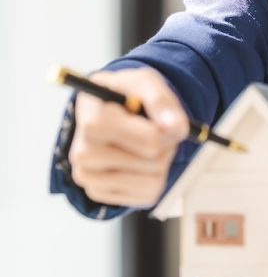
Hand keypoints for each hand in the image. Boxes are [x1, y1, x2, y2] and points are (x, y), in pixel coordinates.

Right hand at [70, 67, 187, 207]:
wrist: (103, 108)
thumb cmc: (125, 93)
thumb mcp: (145, 82)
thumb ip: (161, 101)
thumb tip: (176, 127)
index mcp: (92, 123)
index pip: (151, 141)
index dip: (167, 128)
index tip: (160, 117)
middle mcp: (83, 154)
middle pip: (154, 162)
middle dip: (165, 144)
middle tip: (155, 128)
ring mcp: (88, 177)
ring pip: (153, 180)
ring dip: (162, 160)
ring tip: (147, 142)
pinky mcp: (99, 193)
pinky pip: (147, 194)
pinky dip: (153, 176)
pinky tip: (139, 158)